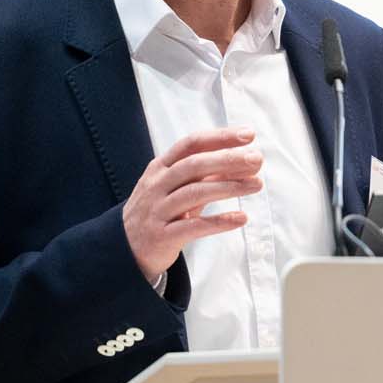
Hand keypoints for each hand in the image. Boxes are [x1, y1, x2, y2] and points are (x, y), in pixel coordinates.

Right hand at [123, 127, 263, 282]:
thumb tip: (244, 161)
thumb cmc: (160, 211)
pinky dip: (219, 221)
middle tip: (257, 159)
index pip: (191, 144)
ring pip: (195, 193)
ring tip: (257, 184)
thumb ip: (208, 175)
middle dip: (228, 159)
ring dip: (229, 187)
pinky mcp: (162, 236)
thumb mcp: (179, 188)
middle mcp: (157, 185)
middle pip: (194, 165)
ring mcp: (158, 211)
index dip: (220, 137)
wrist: (125, 248)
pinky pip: (193, 226)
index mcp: (161, 167)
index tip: (248, 134)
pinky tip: (241, 218)